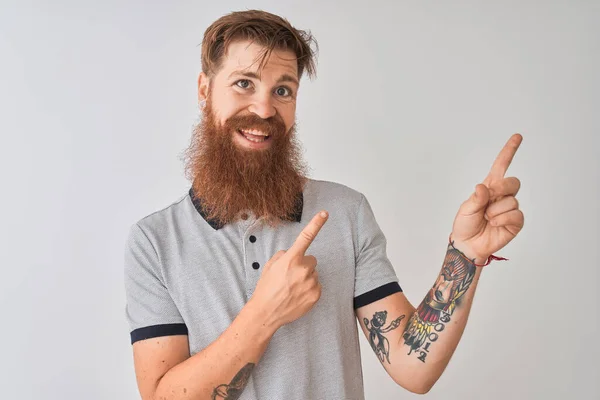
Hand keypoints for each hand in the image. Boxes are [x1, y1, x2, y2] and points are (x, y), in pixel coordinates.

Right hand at [250, 210, 328, 328]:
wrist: (266, 312)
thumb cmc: (266, 287)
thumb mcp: (270, 266)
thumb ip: (283, 255)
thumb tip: (291, 254)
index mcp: (291, 258)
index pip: (306, 237)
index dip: (316, 223)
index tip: (324, 213)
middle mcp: (303, 268)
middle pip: (311, 260)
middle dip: (303, 265)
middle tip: (290, 276)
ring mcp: (311, 282)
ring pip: (313, 273)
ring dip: (306, 278)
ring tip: (292, 288)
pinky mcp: (316, 294)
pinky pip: (316, 285)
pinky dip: (309, 289)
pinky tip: (297, 295)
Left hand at [451, 134, 524, 262]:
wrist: (468, 244)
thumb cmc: (465, 224)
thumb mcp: (466, 209)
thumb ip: (476, 198)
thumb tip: (484, 187)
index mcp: (489, 187)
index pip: (501, 166)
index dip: (509, 151)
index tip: (517, 136)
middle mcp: (502, 195)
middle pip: (513, 182)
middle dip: (502, 188)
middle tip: (489, 199)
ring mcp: (510, 208)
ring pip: (511, 201)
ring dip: (495, 211)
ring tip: (487, 218)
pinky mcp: (515, 222)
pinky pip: (515, 215)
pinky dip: (502, 219)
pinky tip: (494, 224)